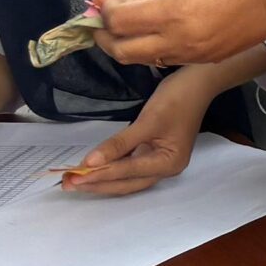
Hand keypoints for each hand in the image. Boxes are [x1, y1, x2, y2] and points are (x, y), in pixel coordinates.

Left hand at [61, 67, 216, 197]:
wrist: (198, 81)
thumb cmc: (177, 99)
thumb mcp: (147, 121)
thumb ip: (119, 144)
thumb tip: (90, 163)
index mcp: (168, 164)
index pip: (127, 172)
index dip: (100, 174)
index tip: (73, 177)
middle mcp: (165, 168)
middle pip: (126, 183)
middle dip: (97, 183)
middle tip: (66, 184)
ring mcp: (160, 162)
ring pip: (126, 178)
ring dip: (101, 179)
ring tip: (74, 180)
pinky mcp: (154, 153)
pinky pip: (128, 166)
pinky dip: (110, 168)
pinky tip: (93, 168)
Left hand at [90, 0, 265, 68]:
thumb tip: (132, 1)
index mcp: (175, 14)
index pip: (119, 22)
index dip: (104, 7)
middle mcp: (179, 41)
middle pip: (121, 51)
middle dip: (104, 34)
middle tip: (105, 14)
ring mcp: (193, 54)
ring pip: (141, 59)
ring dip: (126, 42)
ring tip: (129, 19)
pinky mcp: (206, 58)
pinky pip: (166, 57)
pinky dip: (151, 45)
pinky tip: (159, 26)